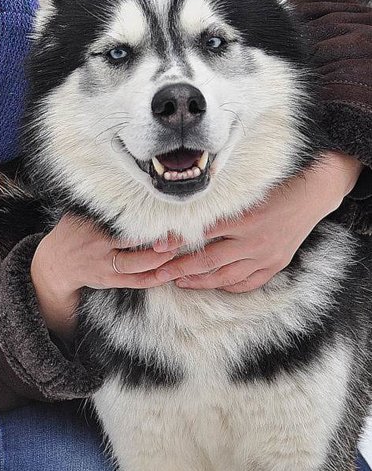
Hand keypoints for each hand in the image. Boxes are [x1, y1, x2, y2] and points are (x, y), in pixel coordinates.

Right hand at [31, 214, 181, 339]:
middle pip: (134, 244)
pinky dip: (153, 279)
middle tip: (180, 233)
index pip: (124, 222)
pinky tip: (168, 272)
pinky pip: (136, 282)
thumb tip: (116, 183)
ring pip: (138, 266)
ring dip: (160, 260)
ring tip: (176, 250)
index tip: (165, 214)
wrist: (56, 263)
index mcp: (95, 228)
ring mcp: (106, 266)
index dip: (145, 220)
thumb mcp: (79, 215)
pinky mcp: (111, 280)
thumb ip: (97, 204)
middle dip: (158, 240)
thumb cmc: (72, 233)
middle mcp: (100, 247)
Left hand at [152, 151, 362, 293]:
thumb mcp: (246, 188)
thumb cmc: (276, 185)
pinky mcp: (275, 264)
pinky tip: (212, 285)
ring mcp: (266, 256)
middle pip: (209, 260)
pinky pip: (248, 282)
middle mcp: (255, 241)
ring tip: (178, 281)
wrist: (315, 192)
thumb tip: (184, 208)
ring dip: (199, 281)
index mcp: (245, 218)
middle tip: (158, 273)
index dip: (177, 242)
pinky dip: (228, 285)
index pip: (203, 234)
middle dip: (180, 268)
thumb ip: (218, 200)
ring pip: (226, 276)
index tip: (156, 247)